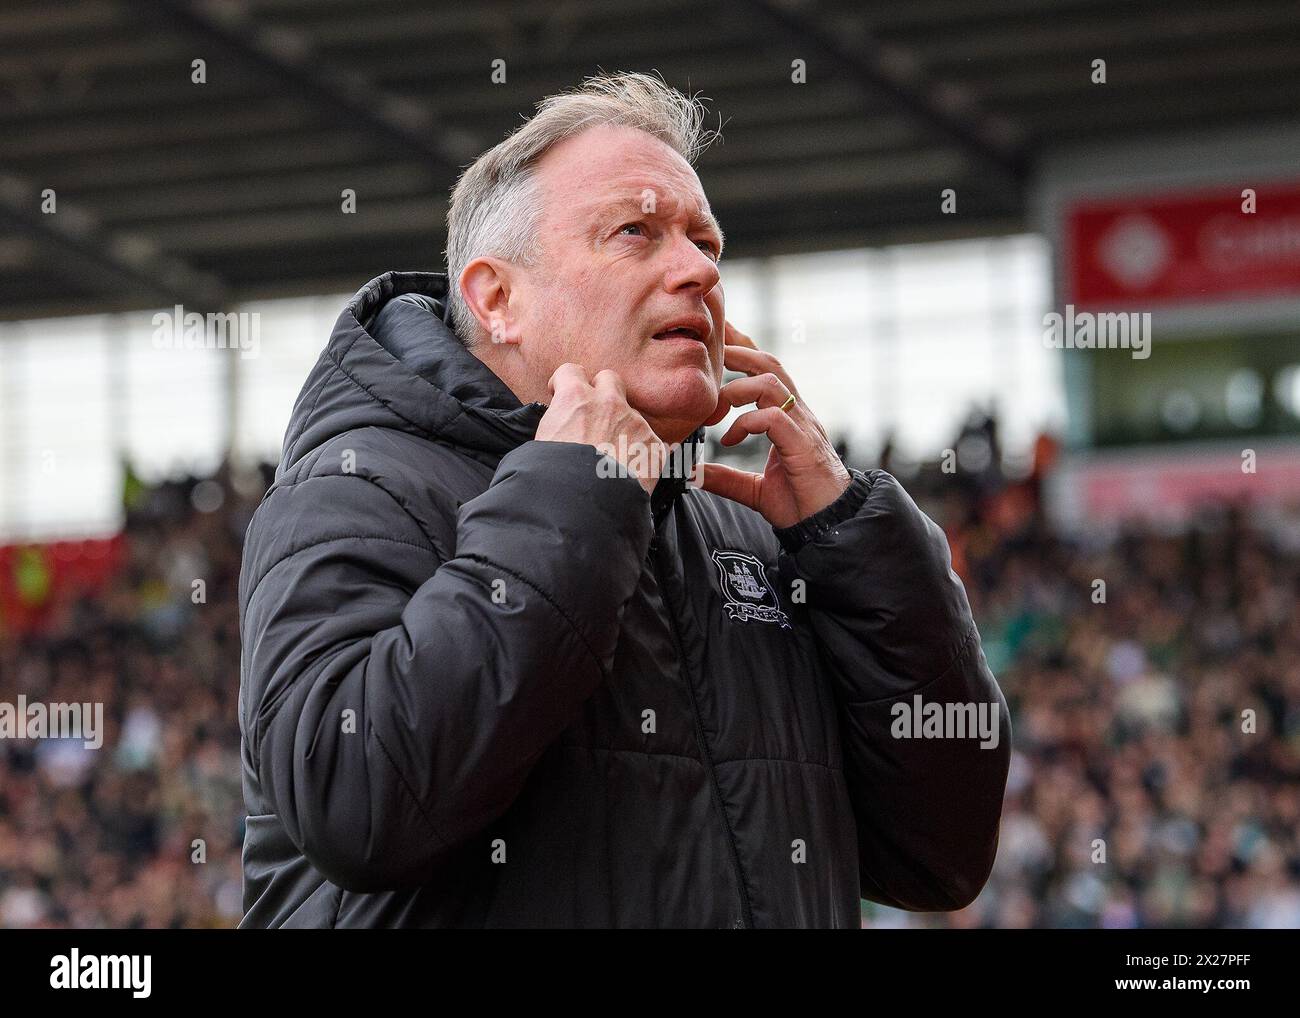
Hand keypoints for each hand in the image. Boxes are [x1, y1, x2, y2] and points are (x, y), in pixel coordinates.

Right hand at [537, 363, 666, 496]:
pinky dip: (640, 455)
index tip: (562, 394)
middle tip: (594, 414)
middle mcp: (609, 403)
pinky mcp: (654, 445)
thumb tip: (561, 423)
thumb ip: (557, 423)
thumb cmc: (555, 479)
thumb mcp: (542, 443)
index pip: (571, 370)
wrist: (585, 508)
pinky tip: (629, 473)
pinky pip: (649, 443)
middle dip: (602, 391)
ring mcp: (635, 422)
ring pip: (631, 416)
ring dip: (622, 430)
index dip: (566, 382)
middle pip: (610, 378)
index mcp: (575, 398)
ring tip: (612, 459)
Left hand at [699, 322, 850, 528]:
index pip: (766, 373)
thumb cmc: (801, 503)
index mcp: (788, 418)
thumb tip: (694, 473)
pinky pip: (773, 418)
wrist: (830, 525)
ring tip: (715, 409)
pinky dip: (746, 423)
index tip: (718, 340)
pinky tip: (730, 439)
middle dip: (739, 350)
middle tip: (710, 348)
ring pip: (771, 384)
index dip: (744, 352)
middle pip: (770, 365)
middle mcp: (797, 415)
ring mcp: (802, 427)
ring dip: (737, 388)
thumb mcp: (754, 489)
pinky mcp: (802, 445)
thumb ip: (726, 477)